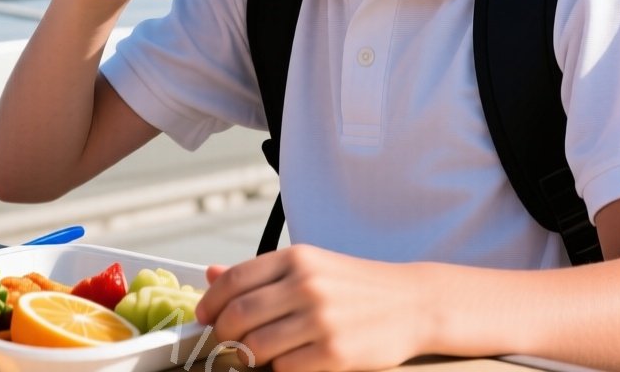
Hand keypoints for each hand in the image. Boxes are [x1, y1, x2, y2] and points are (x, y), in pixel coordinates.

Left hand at [195, 245, 428, 371]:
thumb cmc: (356, 286)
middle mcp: (306, 285)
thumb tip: (211, 274)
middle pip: (237, 316)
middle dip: (223, 335)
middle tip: (227, 342)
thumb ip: (261, 273)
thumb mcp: (311, 266)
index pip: (233, 280)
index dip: (210, 303)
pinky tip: (291, 360)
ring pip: (256, 347)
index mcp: (296, 259)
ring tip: (257, 355)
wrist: (414, 303)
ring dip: (248, 357)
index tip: (205, 317)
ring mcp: (321, 319)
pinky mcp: (335, 353)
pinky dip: (280, 369)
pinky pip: (285, 369)